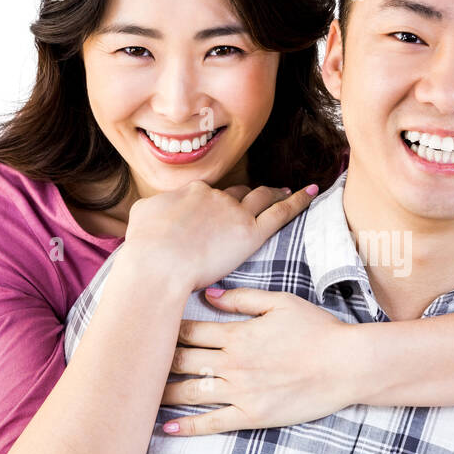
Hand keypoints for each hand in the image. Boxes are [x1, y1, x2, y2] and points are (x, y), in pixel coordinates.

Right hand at [118, 182, 318, 293]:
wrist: (157, 263)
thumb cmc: (145, 247)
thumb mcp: (142, 217)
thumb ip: (155, 210)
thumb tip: (157, 211)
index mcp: (190, 192)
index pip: (207, 195)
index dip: (215, 201)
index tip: (218, 208)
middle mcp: (214, 196)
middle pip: (235, 194)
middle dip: (245, 195)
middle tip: (257, 195)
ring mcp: (234, 212)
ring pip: (260, 197)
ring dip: (273, 192)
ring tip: (283, 191)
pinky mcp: (251, 232)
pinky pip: (281, 212)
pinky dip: (298, 201)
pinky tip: (311, 193)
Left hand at [158, 287, 364, 434]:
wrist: (346, 364)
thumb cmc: (318, 329)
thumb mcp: (281, 302)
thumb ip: (241, 298)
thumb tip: (208, 295)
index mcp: (237, 334)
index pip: (188, 331)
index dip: (165, 330)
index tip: (148, 330)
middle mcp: (233, 364)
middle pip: (182, 361)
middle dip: (156, 361)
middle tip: (134, 363)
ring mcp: (241, 392)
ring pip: (190, 393)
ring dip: (162, 394)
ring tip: (140, 396)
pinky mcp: (252, 416)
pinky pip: (213, 422)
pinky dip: (187, 426)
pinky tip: (166, 428)